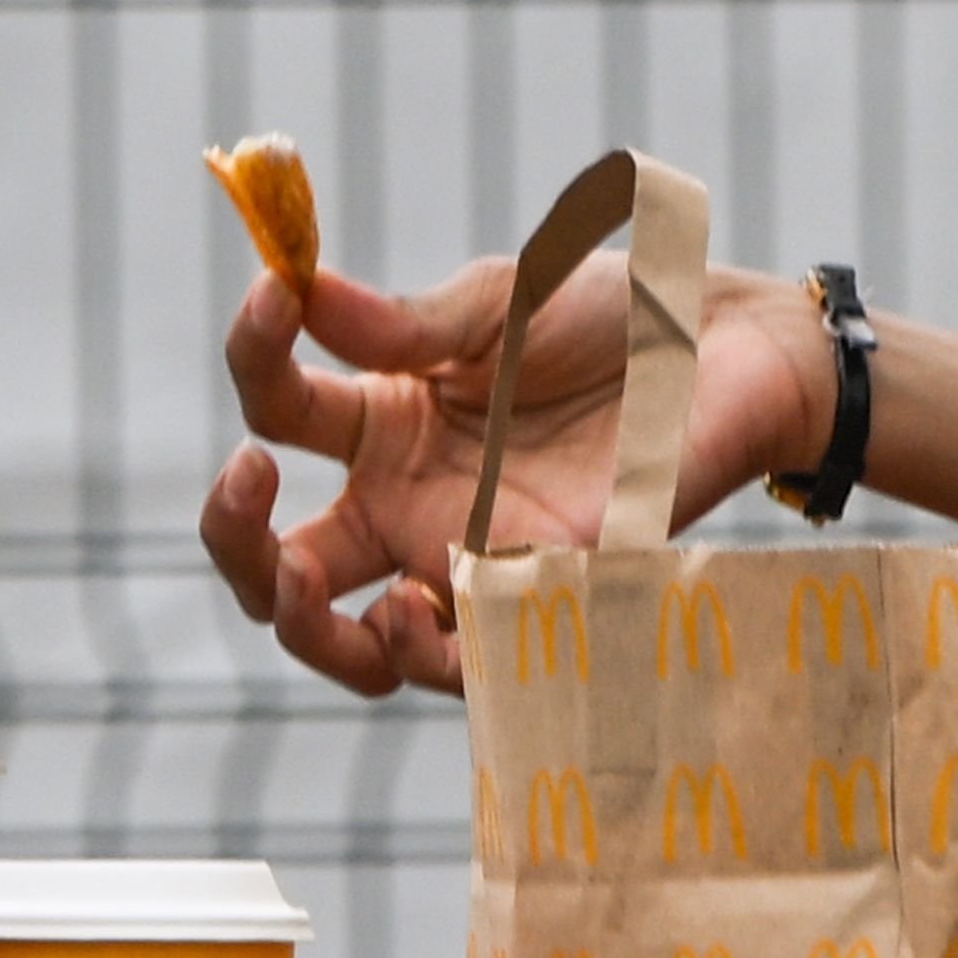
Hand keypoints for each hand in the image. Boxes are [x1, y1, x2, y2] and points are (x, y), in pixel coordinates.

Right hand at [199, 256, 833, 695]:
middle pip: (278, 564)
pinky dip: (415, 651)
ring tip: (305, 587)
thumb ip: (402, 322)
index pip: (279, 408)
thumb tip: (299, 291)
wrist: (724, 350)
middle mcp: (409, 506)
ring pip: (348, 642)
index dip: (258, 355)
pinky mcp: (537, 603)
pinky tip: (412, 607)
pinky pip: (457, 666)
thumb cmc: (612, 319)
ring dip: (305, 627)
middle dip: (234, 539)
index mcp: (384, 422)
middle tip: (249, 484)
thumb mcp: (499, 305)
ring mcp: (466, 561)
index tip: (276, 296)